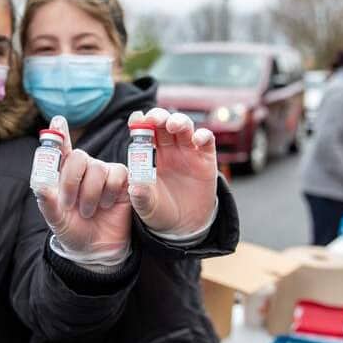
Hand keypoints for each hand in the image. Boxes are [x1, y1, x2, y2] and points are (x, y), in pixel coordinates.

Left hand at [34, 116, 131, 260]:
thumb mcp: (56, 220)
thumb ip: (48, 202)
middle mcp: (84, 169)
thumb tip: (41, 185)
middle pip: (79, 157)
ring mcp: (103, 173)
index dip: (59, 135)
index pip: (60, 150)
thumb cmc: (73, 231)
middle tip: (69, 203)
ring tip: (89, 212)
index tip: (58, 120)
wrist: (97, 250)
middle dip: (72, 180)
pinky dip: (110, 191)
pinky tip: (107, 205)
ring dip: (91, 193)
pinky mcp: (122, 181)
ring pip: (98, 168)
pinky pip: (117, 174)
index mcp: (63, 174)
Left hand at [127, 108, 217, 234]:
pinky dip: (203, 135)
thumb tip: (135, 187)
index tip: (136, 119)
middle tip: (155, 119)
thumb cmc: (160, 211)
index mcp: (149, 155)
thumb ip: (141, 196)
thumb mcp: (147, 207)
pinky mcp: (205, 159)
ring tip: (174, 125)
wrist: (183, 226)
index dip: (140, 122)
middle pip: (164, 123)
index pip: (143, 131)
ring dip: (179, 121)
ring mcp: (187, 152)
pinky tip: (197, 140)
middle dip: (159, 116)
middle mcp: (168, 149)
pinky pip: (206, 140)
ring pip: (184, 126)